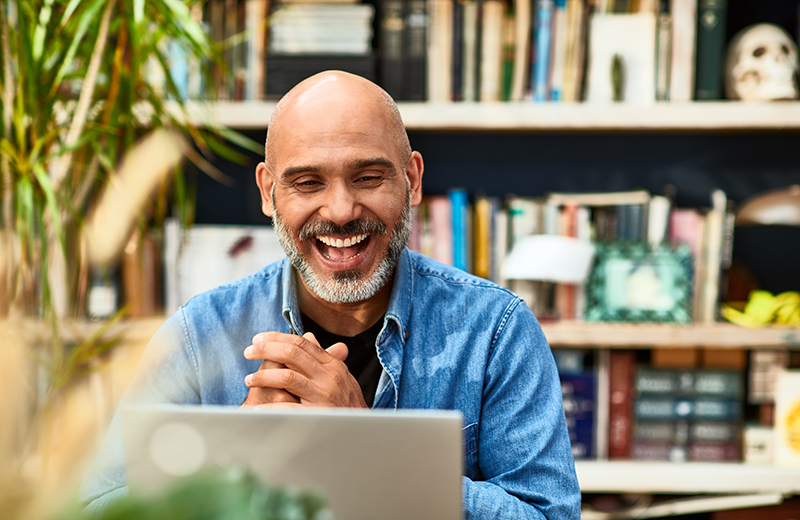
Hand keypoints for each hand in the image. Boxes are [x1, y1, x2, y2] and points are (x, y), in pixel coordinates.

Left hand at [242, 331, 366, 408]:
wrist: (364, 431)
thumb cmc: (348, 404)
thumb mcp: (340, 376)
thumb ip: (323, 357)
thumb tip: (308, 337)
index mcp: (332, 365)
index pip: (302, 343)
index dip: (277, 338)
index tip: (258, 339)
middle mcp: (329, 377)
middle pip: (292, 354)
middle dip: (266, 350)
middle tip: (248, 352)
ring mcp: (324, 396)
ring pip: (288, 377)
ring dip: (263, 377)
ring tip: (249, 380)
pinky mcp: (318, 415)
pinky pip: (289, 408)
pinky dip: (270, 409)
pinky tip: (257, 410)